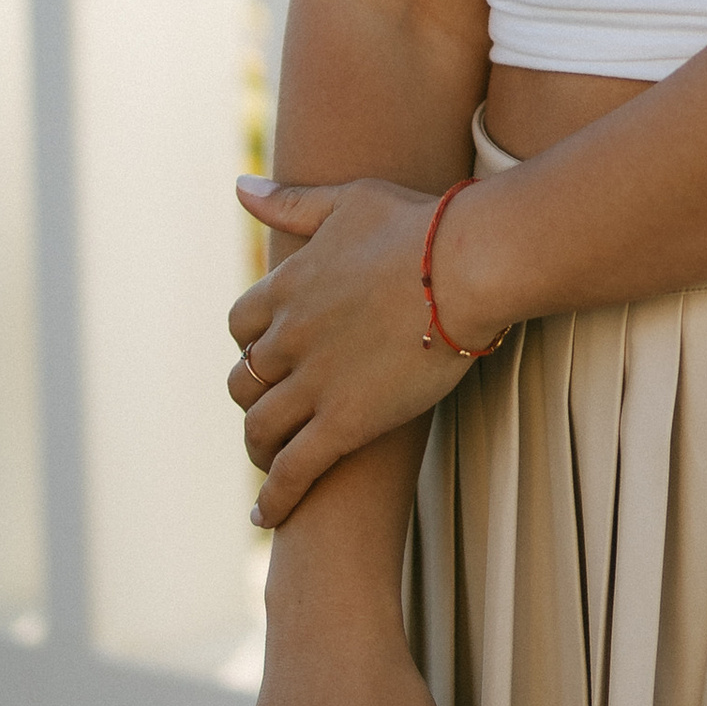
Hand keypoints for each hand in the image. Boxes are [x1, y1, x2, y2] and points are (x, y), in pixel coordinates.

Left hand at [229, 172, 504, 527]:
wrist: (468, 266)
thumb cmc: (418, 225)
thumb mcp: (347, 200)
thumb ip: (289, 202)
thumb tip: (238, 187)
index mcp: (285, 288)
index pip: (241, 327)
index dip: (252, 344)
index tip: (269, 355)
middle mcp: (288, 339)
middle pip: (243, 381)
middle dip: (254, 398)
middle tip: (272, 411)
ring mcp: (312, 384)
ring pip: (260, 430)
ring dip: (259, 450)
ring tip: (269, 464)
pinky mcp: (343, 424)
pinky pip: (293, 471)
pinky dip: (274, 499)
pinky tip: (266, 518)